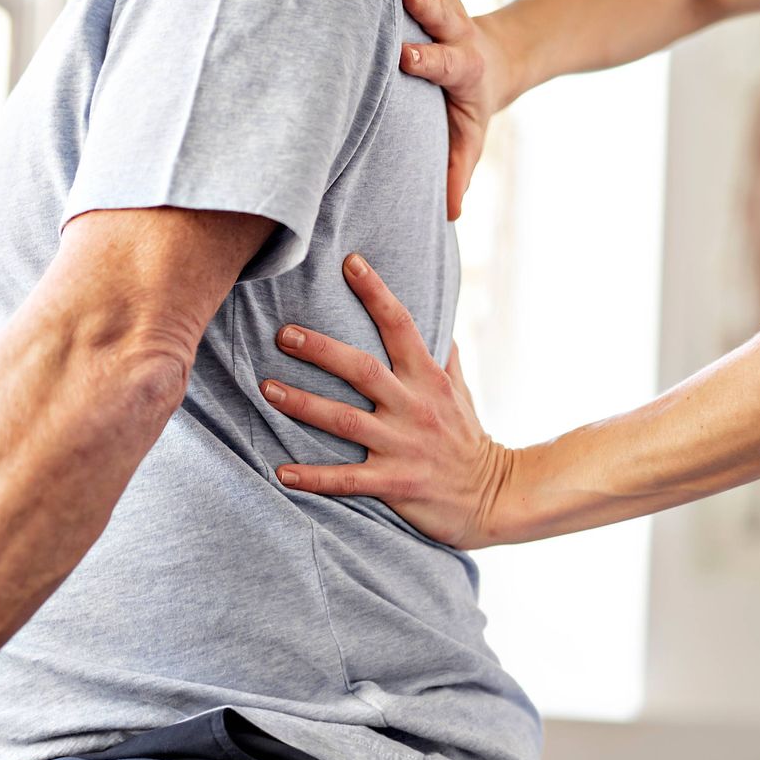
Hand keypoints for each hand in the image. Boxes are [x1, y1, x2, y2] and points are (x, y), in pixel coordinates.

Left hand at [263, 254, 515, 549]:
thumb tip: (437, 316)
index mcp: (429, 378)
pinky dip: (313, 476)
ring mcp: (403, 445)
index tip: (349, 262)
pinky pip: (346, 480)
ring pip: (345, 421)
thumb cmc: (468, 439)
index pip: (401, 325)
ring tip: (267, 389)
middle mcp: (415, 407)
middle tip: (282, 334)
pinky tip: (281, 472)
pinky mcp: (395, 483)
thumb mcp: (461, 391)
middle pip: (361, 369)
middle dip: (320, 350)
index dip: (376, 292)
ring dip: (303, 404)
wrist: (492, 497)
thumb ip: (443, 356)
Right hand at [398, 0, 515, 219]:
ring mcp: (447, 2)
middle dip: (424, 1)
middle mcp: (453, 29)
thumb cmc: (471, 106)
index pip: (441, 63)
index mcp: (461, 67)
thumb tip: (450, 215)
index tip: (405, 57)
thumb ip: (457, 171)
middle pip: (440, 12)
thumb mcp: (469, 139)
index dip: (426, 60)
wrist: (499, 61)